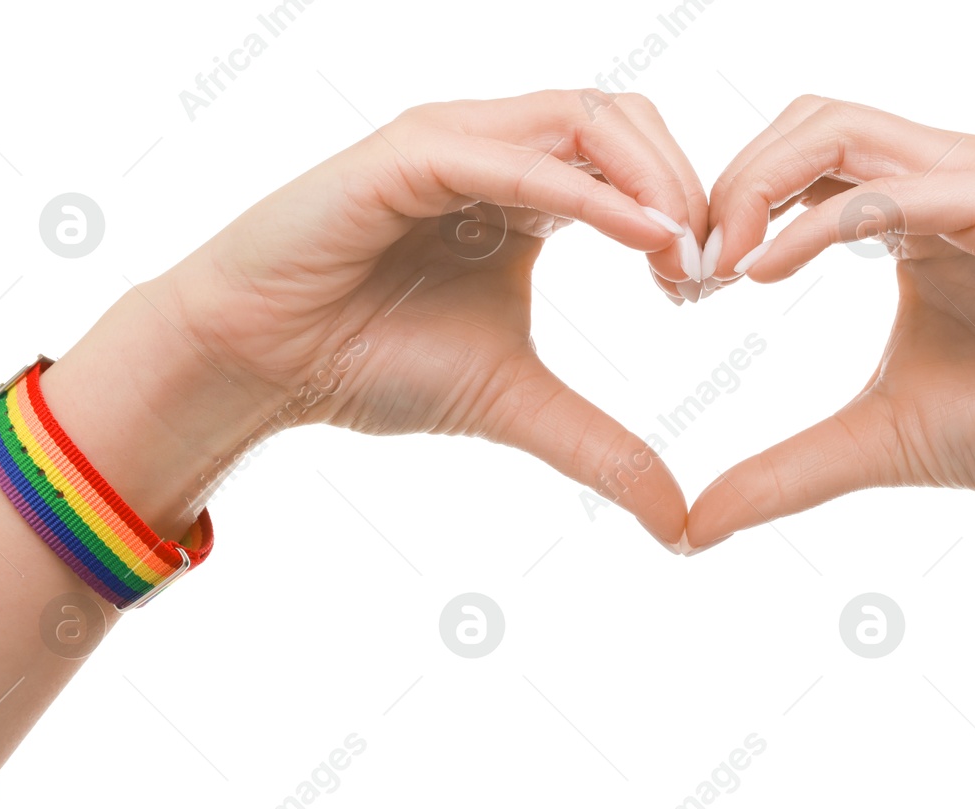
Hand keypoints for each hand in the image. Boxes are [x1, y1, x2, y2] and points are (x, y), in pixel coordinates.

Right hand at [154, 89, 715, 545]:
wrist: (262, 367)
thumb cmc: (369, 362)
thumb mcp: (517, 402)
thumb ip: (600, 447)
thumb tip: (680, 524)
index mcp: (529, 191)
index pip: (638, 161)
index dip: (690, 210)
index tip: (713, 290)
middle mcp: (498, 149)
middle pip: (626, 121)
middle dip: (686, 184)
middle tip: (711, 269)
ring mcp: (454, 140)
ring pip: (581, 118)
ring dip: (649, 178)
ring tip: (682, 255)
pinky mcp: (407, 154)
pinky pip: (513, 156)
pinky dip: (584, 191)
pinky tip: (637, 238)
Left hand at [687, 96, 974, 547]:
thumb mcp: (874, 442)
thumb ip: (784, 472)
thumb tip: (693, 527)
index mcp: (907, 213)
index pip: (792, 166)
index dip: (724, 211)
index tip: (681, 288)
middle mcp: (937, 178)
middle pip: (802, 124)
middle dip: (726, 183)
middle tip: (684, 270)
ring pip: (835, 129)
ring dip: (756, 185)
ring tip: (716, 264)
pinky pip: (891, 190)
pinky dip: (815, 222)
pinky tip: (764, 272)